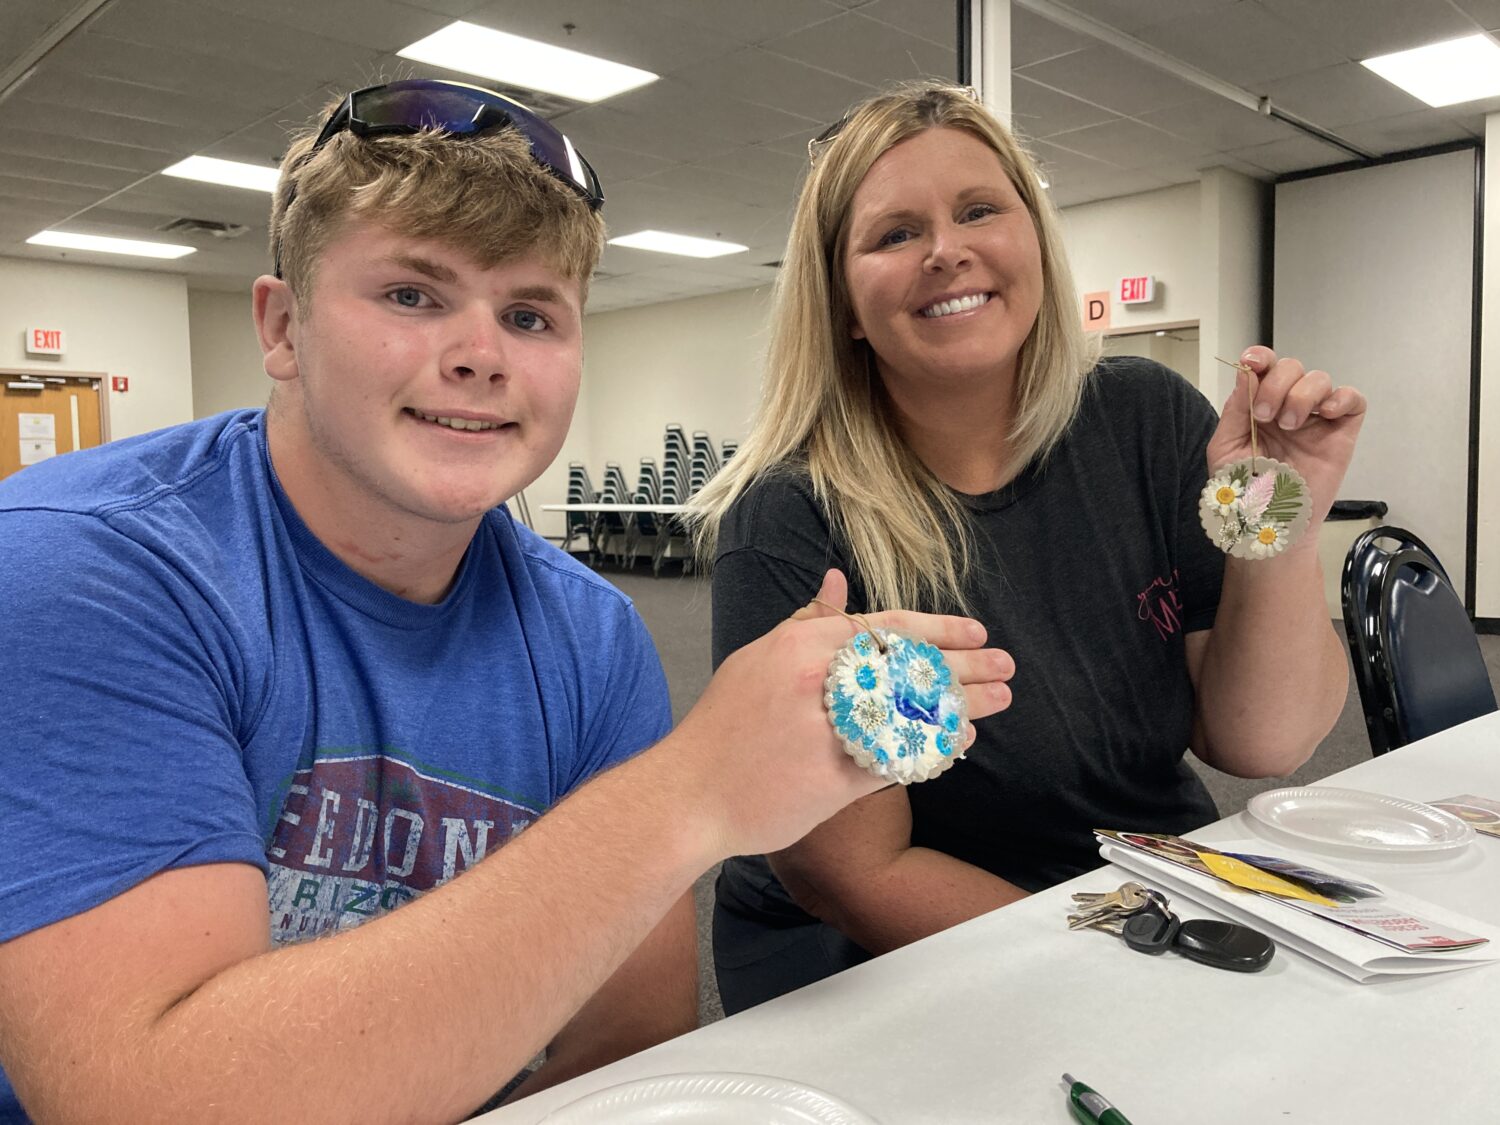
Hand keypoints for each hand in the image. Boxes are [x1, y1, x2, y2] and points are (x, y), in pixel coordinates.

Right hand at [672, 569, 1013, 858]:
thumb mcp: (757, 659)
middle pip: (910, 668)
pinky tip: (961, 743)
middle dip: (966, 667)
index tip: (977, 633)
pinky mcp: (834, 781)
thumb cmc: (723, 727)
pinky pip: (898, 759)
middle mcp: (817, 683)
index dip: (938, 630)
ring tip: (1000, 701)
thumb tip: (837, 582)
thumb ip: (805, 623)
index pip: (886, 629)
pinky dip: (934, 749)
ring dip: (963, 707)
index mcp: (801, 646)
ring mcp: (826, 732)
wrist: (687, 795)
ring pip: (912, 712)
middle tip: (1007, 667)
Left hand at [1205, 345, 1366, 527]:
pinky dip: (1341, 398)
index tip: (1253, 363)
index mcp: (1257, 406)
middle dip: (1277, 384)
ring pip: (1320, 378)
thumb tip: (1247, 373)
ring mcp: (1316, 419)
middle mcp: (1287, 406)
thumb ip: (1235, 410)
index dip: (1260, 357)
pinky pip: (1353, 399)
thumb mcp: (1226, 448)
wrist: (1270, 523)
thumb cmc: (1244, 491)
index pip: (1264, 368)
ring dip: (1302, 395)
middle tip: (1265, 416)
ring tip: (1289, 426)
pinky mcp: (1341, 433)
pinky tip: (1324, 415)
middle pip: (1292, 367)